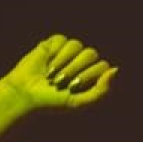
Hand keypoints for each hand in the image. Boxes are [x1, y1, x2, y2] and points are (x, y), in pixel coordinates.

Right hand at [0, 33, 116, 111]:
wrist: (25, 94)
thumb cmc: (53, 101)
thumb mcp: (79, 102)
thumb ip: (102, 90)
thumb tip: (116, 69)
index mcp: (93, 75)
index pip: (103, 66)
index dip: (88, 75)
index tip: (72, 87)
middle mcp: (84, 61)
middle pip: (91, 54)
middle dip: (74, 69)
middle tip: (59, 82)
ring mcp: (69, 51)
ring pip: (77, 45)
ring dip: (63, 61)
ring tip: (51, 74)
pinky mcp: (54, 43)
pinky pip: (62, 39)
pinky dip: (54, 52)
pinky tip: (46, 62)